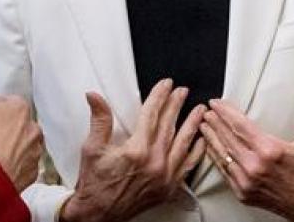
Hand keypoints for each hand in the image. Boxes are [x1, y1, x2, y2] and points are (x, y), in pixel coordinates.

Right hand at [60, 80, 205, 221]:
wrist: (99, 214)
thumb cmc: (95, 184)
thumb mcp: (92, 148)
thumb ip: (99, 119)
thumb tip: (94, 97)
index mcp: (136, 151)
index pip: (152, 115)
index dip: (159, 96)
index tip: (165, 85)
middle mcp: (154, 163)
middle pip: (169, 125)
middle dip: (176, 105)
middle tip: (182, 91)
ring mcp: (164, 176)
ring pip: (183, 143)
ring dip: (192, 124)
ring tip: (199, 110)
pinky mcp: (168, 187)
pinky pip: (188, 166)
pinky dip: (196, 151)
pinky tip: (201, 140)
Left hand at [200, 97, 293, 221]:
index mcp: (270, 151)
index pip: (240, 126)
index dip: (226, 113)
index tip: (217, 103)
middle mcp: (255, 166)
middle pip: (227, 138)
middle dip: (215, 122)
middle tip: (205, 110)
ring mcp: (247, 181)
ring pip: (222, 155)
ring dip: (211, 138)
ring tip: (203, 125)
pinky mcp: (243, 193)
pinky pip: (224, 172)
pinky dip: (215, 157)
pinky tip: (210, 148)